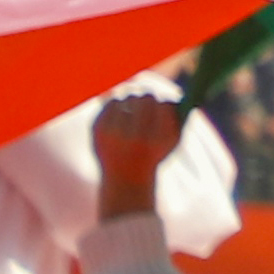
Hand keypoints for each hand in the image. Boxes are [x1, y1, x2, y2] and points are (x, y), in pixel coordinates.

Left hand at [93, 86, 189, 224]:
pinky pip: (110, 102)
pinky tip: (120, 115)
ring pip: (128, 98)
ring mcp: (113, 133)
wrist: (124, 178)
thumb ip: (176, 118)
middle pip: (145, 98)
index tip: (161, 109)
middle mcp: (135, 137)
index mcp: (157, 140)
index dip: (163, 106)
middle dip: (148, 100)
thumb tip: (172, 95)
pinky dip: (117, 105)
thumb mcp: (172, 141)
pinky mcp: (98, 129)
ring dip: (132, 102)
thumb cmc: (154, 155)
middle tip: (147, 103)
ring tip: (133, 113)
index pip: (163, 105)